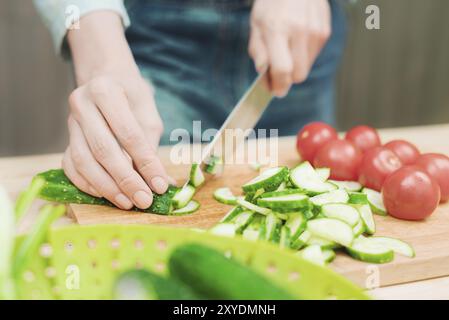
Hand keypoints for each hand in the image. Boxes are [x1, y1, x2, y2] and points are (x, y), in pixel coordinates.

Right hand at [63, 73, 171, 209]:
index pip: (128, 134)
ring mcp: (69, 122)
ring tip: (127, 202)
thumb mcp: (148, 114)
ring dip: (106, 187)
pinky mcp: (65, 138)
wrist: (105, 79)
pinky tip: (105, 195)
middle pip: (104, 150)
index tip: (159, 186)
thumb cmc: (131, 97)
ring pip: (83, 161)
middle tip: (143, 200)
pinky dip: (87, 184)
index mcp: (106, 91)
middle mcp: (82, 104)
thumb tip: (164, 184)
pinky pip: (70, 166)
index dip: (145, 163)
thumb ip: (152, 147)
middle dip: (126, 180)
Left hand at [249, 0, 330, 96]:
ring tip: (287, 47)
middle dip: (287, 78)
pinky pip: (314, 56)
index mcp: (277, 29)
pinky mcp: (325, 31)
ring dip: (296, 65)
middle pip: (298, 75)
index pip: (282, 69)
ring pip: (307, 67)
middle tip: (277, 72)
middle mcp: (299, 31)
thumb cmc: (272, 4)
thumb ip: (258, 51)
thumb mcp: (256, 24)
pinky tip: (297, 39)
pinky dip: (304, 54)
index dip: (278, 85)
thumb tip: (263, 73)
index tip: (275, 90)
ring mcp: (315, 31)